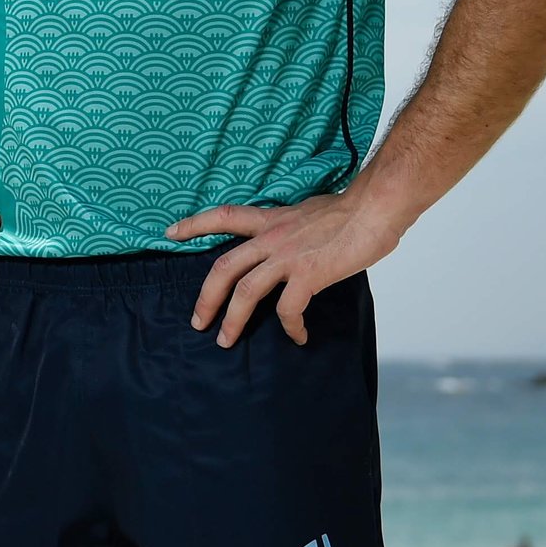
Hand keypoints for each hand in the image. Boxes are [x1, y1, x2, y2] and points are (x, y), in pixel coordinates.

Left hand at [166, 192, 409, 345]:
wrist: (375, 206)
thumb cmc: (352, 209)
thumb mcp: (308, 212)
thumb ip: (293, 230)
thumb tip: (293, 246)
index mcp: (271, 220)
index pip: (223, 216)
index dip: (194, 225)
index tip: (170, 233)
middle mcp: (272, 237)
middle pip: (224, 267)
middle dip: (206, 297)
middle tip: (197, 321)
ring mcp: (288, 256)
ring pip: (245, 291)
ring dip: (233, 320)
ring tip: (226, 340)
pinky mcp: (309, 274)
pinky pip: (289, 308)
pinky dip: (290, 327)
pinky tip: (298, 337)